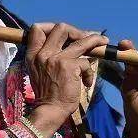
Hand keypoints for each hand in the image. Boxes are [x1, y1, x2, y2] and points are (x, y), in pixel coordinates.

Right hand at [25, 23, 108, 137]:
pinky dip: (89, 73)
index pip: (36, 29)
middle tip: (85, 37)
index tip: (64, 33)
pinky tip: (86, 82)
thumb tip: (65, 45)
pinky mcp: (69, 67)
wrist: (50, 110)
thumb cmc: (47, 94)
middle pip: (61, 28)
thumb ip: (46, 57)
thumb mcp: (39, 71)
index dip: (51, 26)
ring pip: (80, 40)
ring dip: (94, 40)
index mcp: (33, 55)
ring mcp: (56, 59)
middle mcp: (43, 54)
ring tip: (103, 42)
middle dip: (76, 30)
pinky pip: (86, 62)